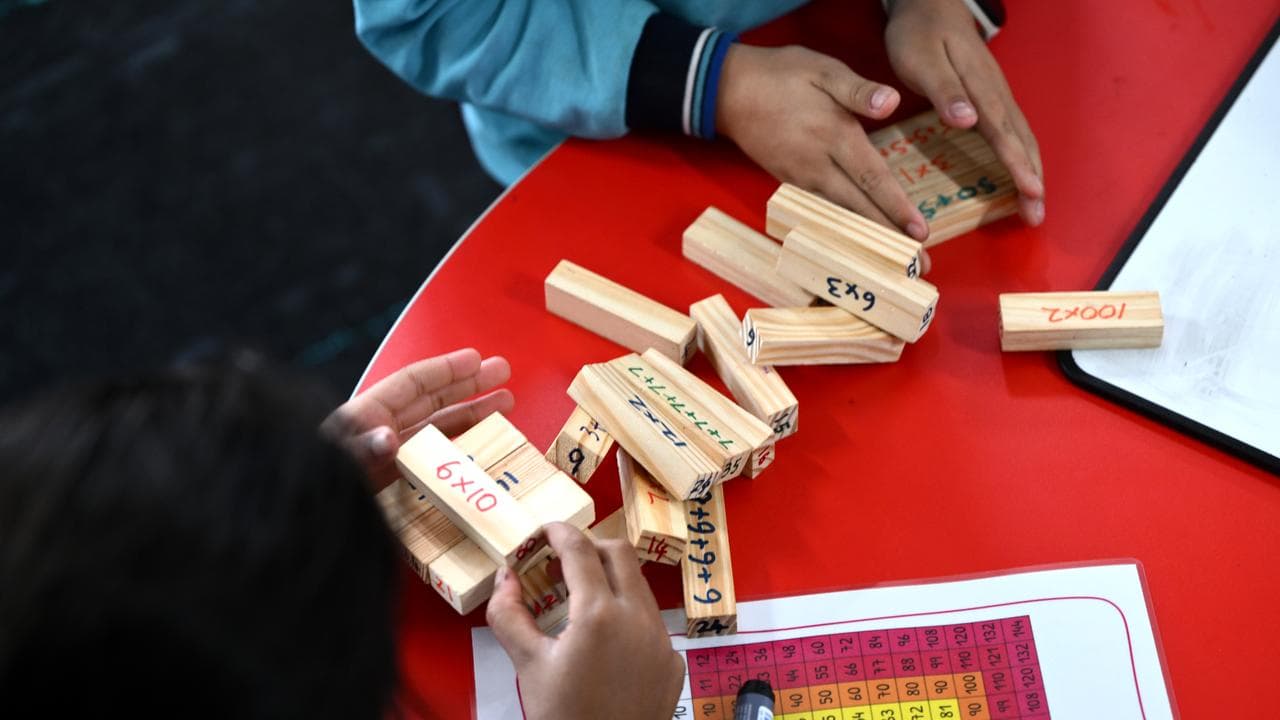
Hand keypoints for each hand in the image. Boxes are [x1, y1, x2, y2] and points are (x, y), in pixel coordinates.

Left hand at [322, 348, 512, 489]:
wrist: (300, 521)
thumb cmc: (311, 482)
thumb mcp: (334, 462)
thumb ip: (360, 449)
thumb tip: (389, 437)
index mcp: (364, 415)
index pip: (412, 383)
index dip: (445, 369)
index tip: (476, 359)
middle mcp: (381, 431)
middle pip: (432, 400)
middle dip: (469, 385)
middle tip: (503, 372)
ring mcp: (390, 456)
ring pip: (438, 428)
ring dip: (472, 415)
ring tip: (506, 405)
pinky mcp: (394, 481)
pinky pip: (433, 459)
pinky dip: (459, 450)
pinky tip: (481, 448)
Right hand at [486, 523, 685, 719]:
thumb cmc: (563, 716)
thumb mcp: (527, 666)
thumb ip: (509, 614)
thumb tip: (504, 577)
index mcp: (598, 614)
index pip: (580, 549)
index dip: (559, 532)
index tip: (544, 532)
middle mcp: (637, 618)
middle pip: (619, 553)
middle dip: (588, 548)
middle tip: (559, 563)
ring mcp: (661, 640)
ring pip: (638, 587)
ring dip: (609, 581)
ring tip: (578, 602)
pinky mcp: (672, 661)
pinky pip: (650, 622)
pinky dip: (626, 616)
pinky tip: (604, 643)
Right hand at [717, 43, 932, 245]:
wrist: (729, 90)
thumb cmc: (780, 76)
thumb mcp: (822, 69)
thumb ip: (858, 89)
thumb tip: (890, 102)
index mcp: (835, 136)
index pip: (873, 179)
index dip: (897, 208)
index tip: (920, 234)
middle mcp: (819, 165)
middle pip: (859, 208)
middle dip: (889, 238)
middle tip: (920, 267)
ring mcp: (801, 178)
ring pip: (840, 216)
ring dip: (867, 240)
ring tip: (892, 263)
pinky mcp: (789, 182)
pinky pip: (822, 212)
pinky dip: (842, 229)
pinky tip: (857, 242)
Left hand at [885, 0, 1044, 224]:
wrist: (929, 4)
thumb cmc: (920, 33)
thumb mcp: (922, 60)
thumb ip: (945, 90)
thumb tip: (969, 121)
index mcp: (979, 87)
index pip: (1003, 131)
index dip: (1017, 164)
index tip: (1031, 192)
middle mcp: (996, 92)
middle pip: (1021, 139)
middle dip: (1032, 178)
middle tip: (1036, 216)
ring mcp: (997, 94)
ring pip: (1022, 136)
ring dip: (1031, 171)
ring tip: (1034, 205)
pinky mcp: (991, 96)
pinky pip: (1013, 131)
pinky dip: (1022, 155)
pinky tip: (1020, 174)